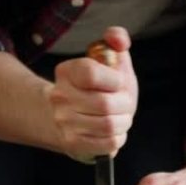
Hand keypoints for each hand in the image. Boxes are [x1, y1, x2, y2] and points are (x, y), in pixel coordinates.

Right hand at [46, 27, 137, 163]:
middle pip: (105, 104)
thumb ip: (116, 40)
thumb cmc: (99, 87)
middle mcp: (60, 96)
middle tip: (125, 104)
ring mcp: (64, 122)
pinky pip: (108, 143)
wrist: (71, 116)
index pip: (91, 73)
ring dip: (123, 122)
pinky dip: (118, 137)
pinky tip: (114, 131)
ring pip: (109, 125)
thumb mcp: (108, 59)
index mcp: (67, 72)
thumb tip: (119, 40)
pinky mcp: (72, 142)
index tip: (118, 82)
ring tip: (121, 117)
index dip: (114, 80)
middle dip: (125, 105)